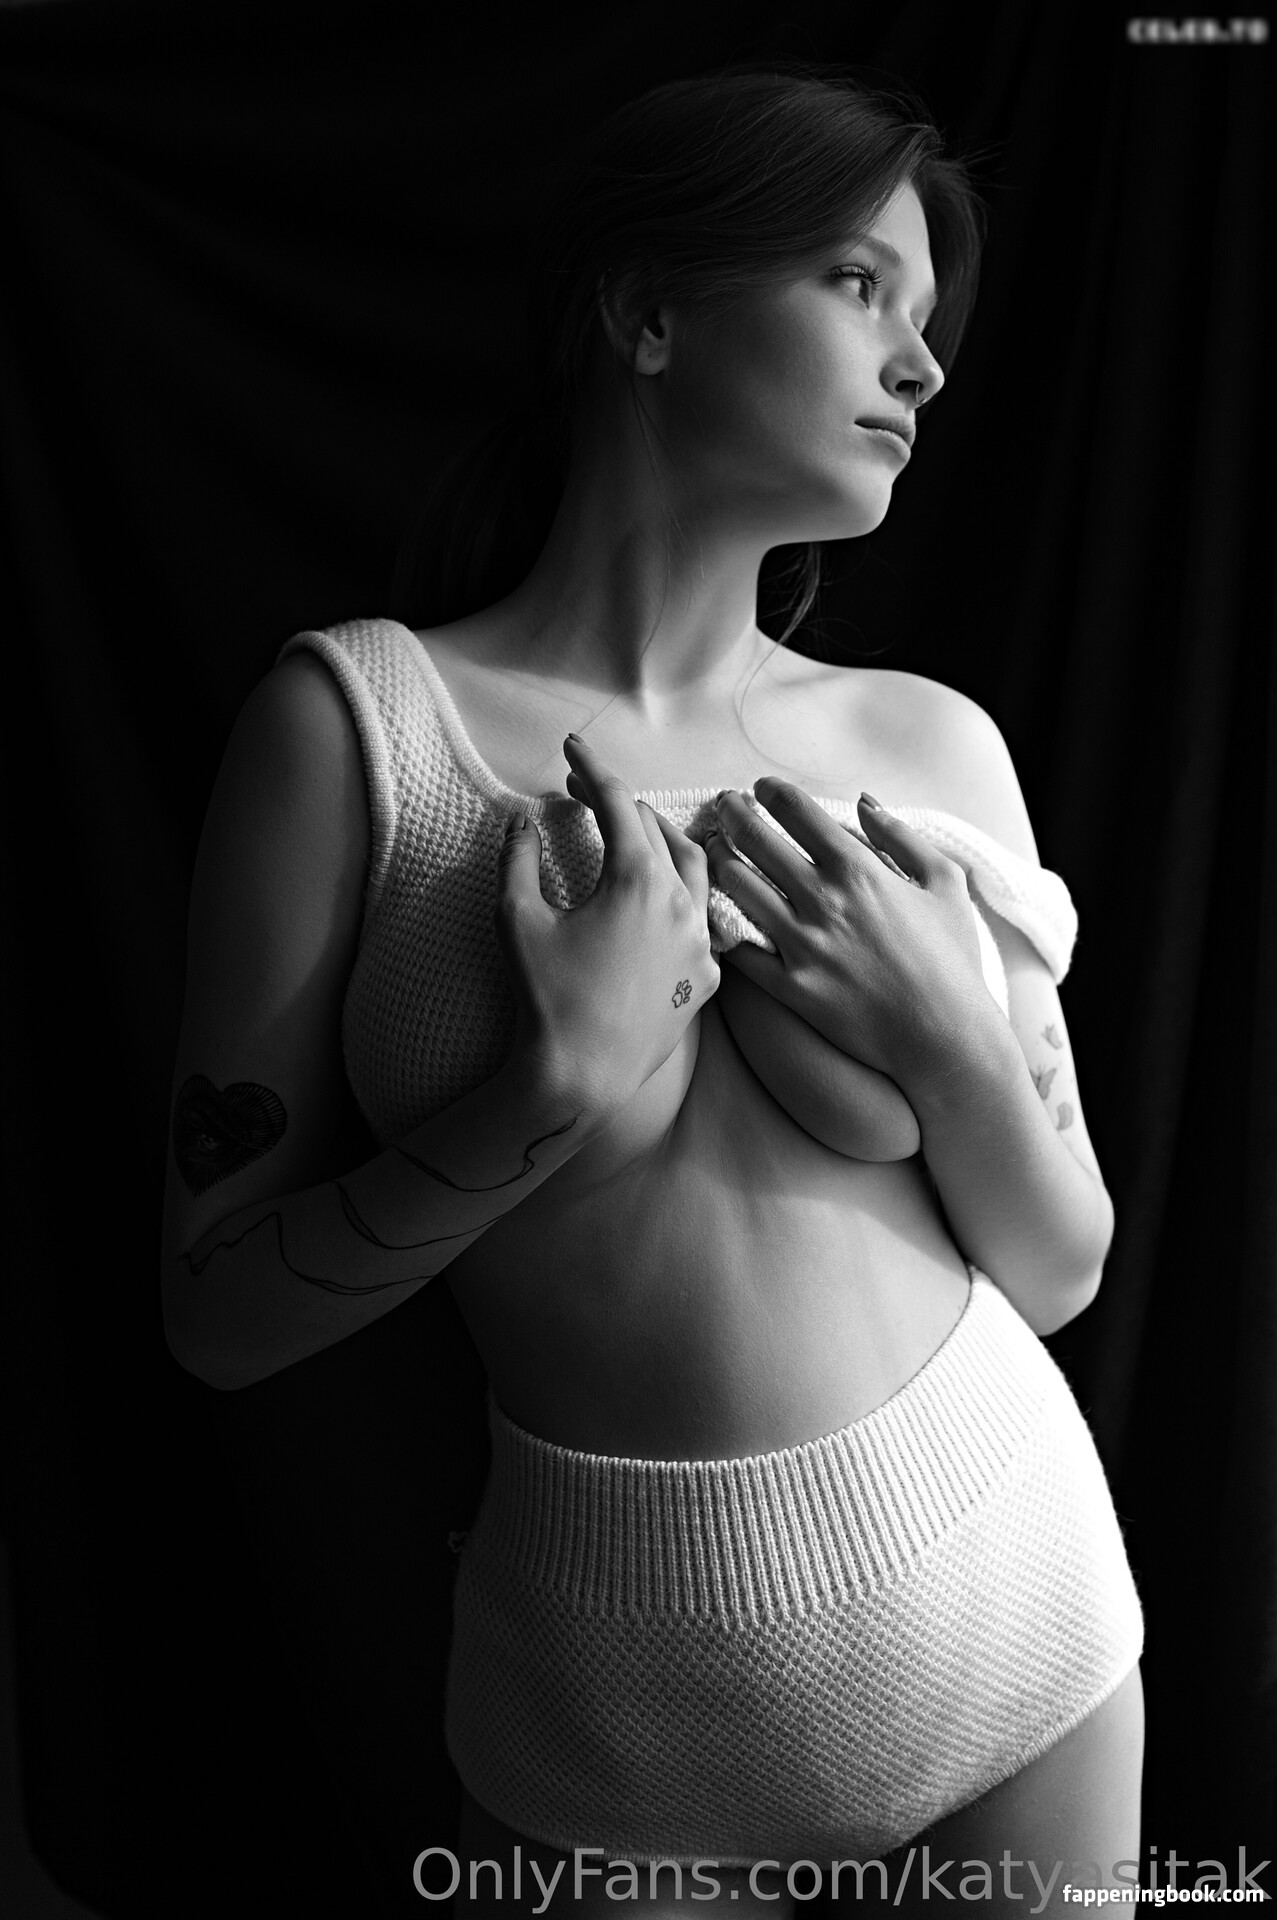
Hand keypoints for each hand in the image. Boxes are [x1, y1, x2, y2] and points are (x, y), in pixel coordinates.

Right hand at [495, 735, 719, 1115]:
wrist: (581, 1076)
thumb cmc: (545, 997)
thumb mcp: (516, 918)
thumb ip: (517, 859)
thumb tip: (520, 824)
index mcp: (637, 880)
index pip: (618, 804)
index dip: (593, 769)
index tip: (574, 746)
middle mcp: (680, 903)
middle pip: (657, 830)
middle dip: (620, 803)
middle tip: (585, 790)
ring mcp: (700, 942)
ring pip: (695, 870)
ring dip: (664, 841)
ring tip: (636, 831)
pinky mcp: (706, 978)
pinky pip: (704, 921)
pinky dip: (683, 897)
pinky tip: (665, 897)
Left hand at [705, 781, 991, 1093]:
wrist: (944, 1036)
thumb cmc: (951, 959)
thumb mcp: (944, 883)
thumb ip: (901, 836)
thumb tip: (863, 802)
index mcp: (858, 870)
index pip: (796, 812)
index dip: (770, 792)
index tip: (760, 790)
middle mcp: (823, 901)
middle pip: (755, 840)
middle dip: (731, 814)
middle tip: (724, 807)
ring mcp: (801, 945)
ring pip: (736, 887)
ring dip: (718, 860)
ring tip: (713, 850)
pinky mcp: (789, 987)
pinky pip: (739, 948)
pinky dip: (721, 924)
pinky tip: (717, 911)